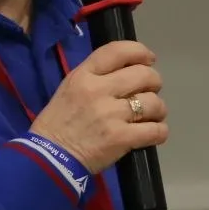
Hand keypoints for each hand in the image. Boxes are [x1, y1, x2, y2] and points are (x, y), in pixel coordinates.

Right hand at [29, 40, 167, 173]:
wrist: (49, 159)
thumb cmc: (57, 123)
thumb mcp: (70, 88)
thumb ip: (96, 76)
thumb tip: (127, 73)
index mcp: (84, 75)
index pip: (119, 51)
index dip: (140, 52)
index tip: (148, 59)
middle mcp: (99, 90)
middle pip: (144, 75)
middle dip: (154, 82)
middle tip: (150, 92)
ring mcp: (111, 115)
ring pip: (154, 102)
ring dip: (158, 109)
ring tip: (152, 116)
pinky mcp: (121, 139)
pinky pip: (156, 130)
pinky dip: (159, 132)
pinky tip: (153, 133)